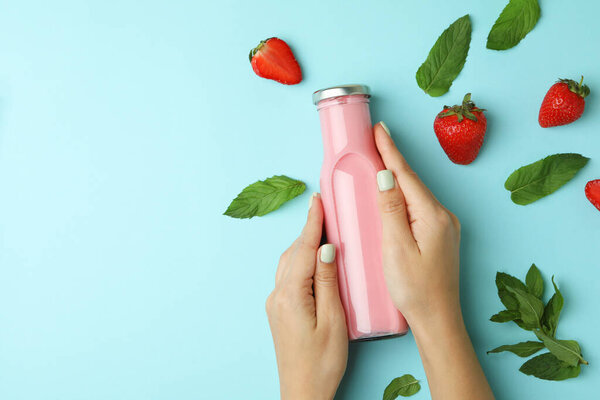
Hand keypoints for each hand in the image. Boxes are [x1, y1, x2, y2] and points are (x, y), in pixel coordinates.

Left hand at [266, 193, 347, 399]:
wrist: (302, 391)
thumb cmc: (322, 362)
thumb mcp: (334, 321)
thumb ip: (328, 282)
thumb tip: (326, 249)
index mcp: (291, 295)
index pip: (303, 250)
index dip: (311, 223)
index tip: (316, 200)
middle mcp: (277, 295)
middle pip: (292, 253)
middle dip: (307, 230)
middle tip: (322, 210)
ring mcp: (275, 303)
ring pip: (288, 264)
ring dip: (302, 245)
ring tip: (320, 230)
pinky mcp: (278, 311)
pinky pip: (287, 276)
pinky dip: (299, 261)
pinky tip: (312, 261)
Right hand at [374, 123, 460, 325]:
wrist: (438, 320)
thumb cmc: (415, 289)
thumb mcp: (396, 248)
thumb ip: (390, 209)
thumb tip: (385, 175)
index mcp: (432, 216)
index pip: (406, 175)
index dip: (390, 151)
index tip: (379, 129)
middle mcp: (443, 216)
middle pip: (412, 181)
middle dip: (392, 158)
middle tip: (375, 137)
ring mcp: (443, 226)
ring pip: (415, 193)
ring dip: (397, 176)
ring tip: (380, 159)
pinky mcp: (439, 235)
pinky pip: (418, 206)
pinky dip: (403, 195)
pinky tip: (393, 193)